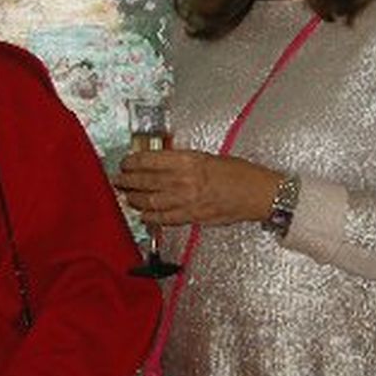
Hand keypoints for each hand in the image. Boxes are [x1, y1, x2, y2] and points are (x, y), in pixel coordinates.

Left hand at [114, 149, 280, 226]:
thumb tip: (162, 164)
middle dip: (127, 181)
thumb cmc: (239, 173)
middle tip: (118, 180)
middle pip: (145, 181)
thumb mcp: (208, 157)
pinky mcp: (192, 216)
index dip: (133, 162)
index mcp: (188, 160)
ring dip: (135, 199)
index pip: (150, 160)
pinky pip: (164, 218)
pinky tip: (143, 215)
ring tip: (126, 196)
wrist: (258, 193)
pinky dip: (151, 217)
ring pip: (151, 201)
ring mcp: (187, 200)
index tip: (125, 162)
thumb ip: (184, 161)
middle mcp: (184, 180)